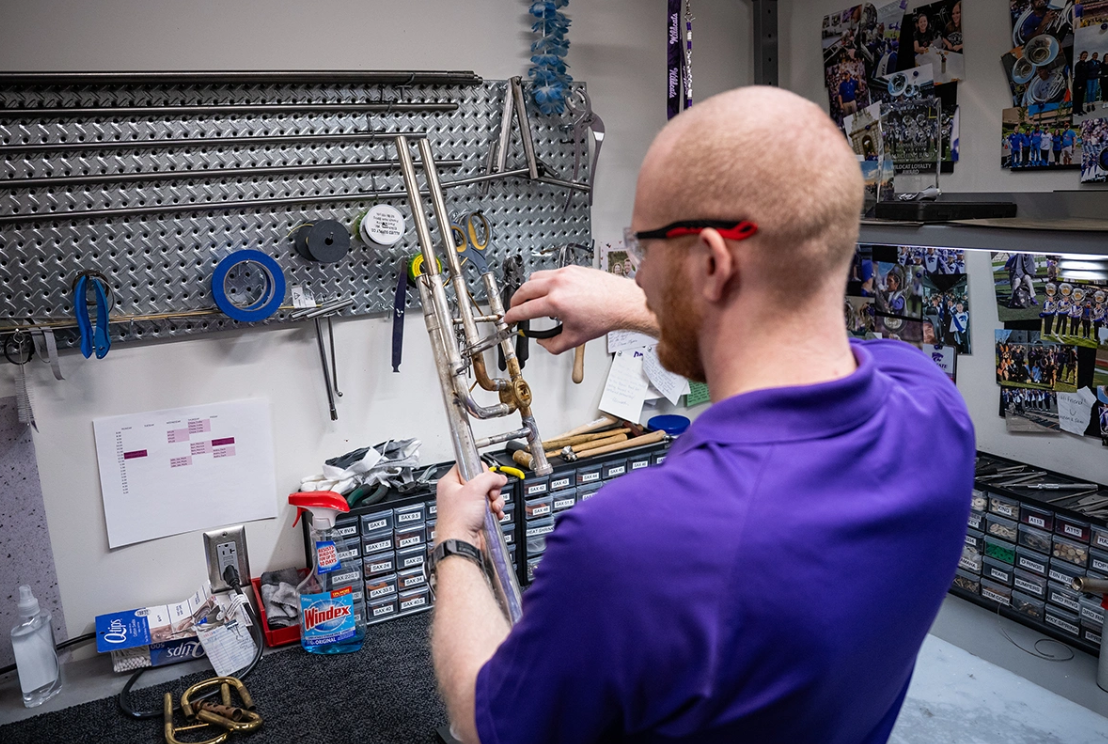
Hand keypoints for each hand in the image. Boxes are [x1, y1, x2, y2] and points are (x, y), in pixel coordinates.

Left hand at [435, 465, 506, 545]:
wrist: (462, 543)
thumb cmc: (458, 520)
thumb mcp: (475, 489)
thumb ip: (489, 477)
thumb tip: (499, 477)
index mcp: (450, 483)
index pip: (466, 466)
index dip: (478, 470)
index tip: (485, 476)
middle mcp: (457, 494)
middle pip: (480, 481)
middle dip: (491, 488)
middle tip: (490, 494)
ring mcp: (466, 506)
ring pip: (487, 495)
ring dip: (495, 500)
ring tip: (493, 506)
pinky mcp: (475, 516)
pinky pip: (489, 507)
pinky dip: (495, 510)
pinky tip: (495, 513)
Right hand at [502, 265, 656, 353]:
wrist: (621, 302)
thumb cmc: (604, 316)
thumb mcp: (575, 339)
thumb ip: (553, 346)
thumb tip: (543, 343)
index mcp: (556, 302)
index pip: (524, 309)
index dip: (512, 316)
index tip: (508, 319)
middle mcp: (558, 284)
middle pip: (524, 289)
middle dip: (515, 300)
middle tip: (514, 308)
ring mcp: (565, 273)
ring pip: (535, 277)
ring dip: (528, 289)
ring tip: (528, 298)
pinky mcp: (572, 268)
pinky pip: (550, 272)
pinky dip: (544, 282)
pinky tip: (548, 290)